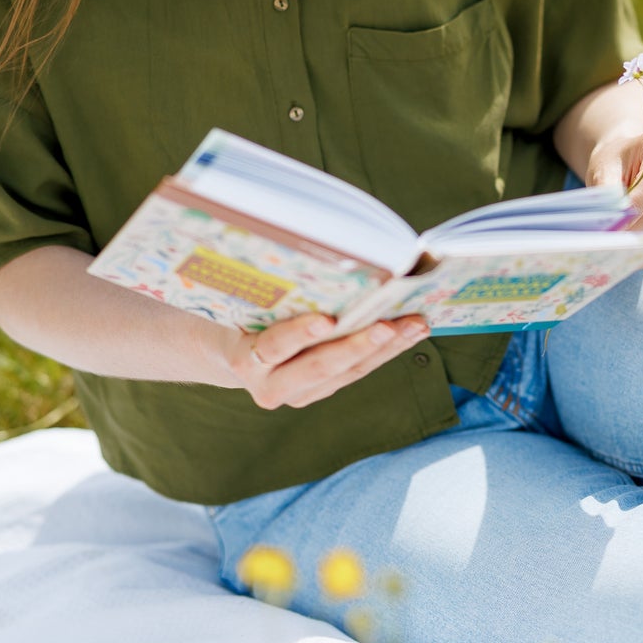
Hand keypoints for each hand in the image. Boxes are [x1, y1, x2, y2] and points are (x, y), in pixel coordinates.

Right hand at [223, 309, 430, 410]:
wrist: (227, 350)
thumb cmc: (238, 312)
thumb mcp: (240, 302)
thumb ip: (264, 289)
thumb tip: (312, 248)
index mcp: (244, 358)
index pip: (273, 346)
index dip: (299, 334)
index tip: (326, 320)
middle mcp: (269, 385)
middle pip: (319, 366)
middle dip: (358, 344)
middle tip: (388, 324)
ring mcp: (296, 394)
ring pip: (347, 372)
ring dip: (385, 348)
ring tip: (414, 324)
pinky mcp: (318, 393)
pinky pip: (355, 372)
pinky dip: (384, 351)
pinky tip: (408, 332)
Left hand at [587, 125, 642, 261]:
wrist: (634, 163)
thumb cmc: (619, 161)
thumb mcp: (606, 164)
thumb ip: (608, 186)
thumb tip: (612, 217)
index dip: (635, 205)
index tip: (616, 223)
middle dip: (638, 228)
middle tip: (614, 242)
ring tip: (619, 250)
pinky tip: (635, 254)